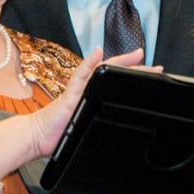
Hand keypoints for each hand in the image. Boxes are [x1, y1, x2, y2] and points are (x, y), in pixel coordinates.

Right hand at [0, 48, 146, 193]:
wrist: (36, 139)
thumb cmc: (58, 137)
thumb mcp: (85, 130)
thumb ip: (99, 124)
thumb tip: (116, 129)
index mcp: (92, 98)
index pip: (116, 83)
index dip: (134, 78)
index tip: (153, 75)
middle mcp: (86, 91)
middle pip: (114, 75)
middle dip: (137, 70)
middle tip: (157, 67)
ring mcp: (78, 91)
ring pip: (100, 71)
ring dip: (120, 62)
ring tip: (138, 55)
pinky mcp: (68, 96)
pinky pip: (78, 77)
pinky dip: (87, 63)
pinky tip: (97, 54)